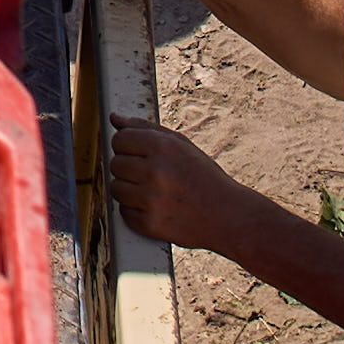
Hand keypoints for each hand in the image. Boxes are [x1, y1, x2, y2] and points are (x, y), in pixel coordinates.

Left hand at [97, 123, 247, 254]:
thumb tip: (115, 118)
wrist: (229, 216)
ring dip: (129, 190)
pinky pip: (124, 212)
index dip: (127, 146)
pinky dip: (135, 211)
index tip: (139, 154)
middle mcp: (155, 172)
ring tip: (153, 192)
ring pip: (115, 188)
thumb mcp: (181, 145)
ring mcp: (151, 200)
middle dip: (128, 169)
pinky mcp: (150, 224)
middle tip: (151, 176)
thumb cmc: (204, 178)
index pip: (120, 139)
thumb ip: (145, 129)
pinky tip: (156, 208)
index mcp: (163, 147)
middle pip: (115, 164)